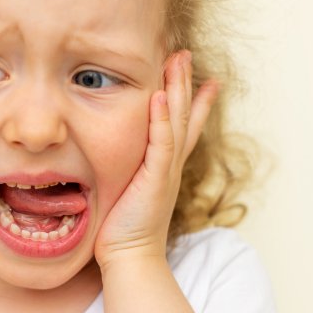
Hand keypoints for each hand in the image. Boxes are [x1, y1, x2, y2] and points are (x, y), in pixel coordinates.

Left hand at [94, 50, 219, 267]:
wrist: (130, 258)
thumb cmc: (122, 232)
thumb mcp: (128, 193)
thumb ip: (126, 174)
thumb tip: (111, 162)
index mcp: (163, 168)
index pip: (181, 128)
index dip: (192, 103)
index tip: (201, 78)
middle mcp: (170, 165)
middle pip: (183, 115)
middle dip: (185, 83)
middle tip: (186, 54)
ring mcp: (165, 170)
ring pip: (176, 122)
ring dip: (178, 89)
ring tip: (179, 60)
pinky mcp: (155, 179)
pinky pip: (161, 142)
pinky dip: (162, 119)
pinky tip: (161, 95)